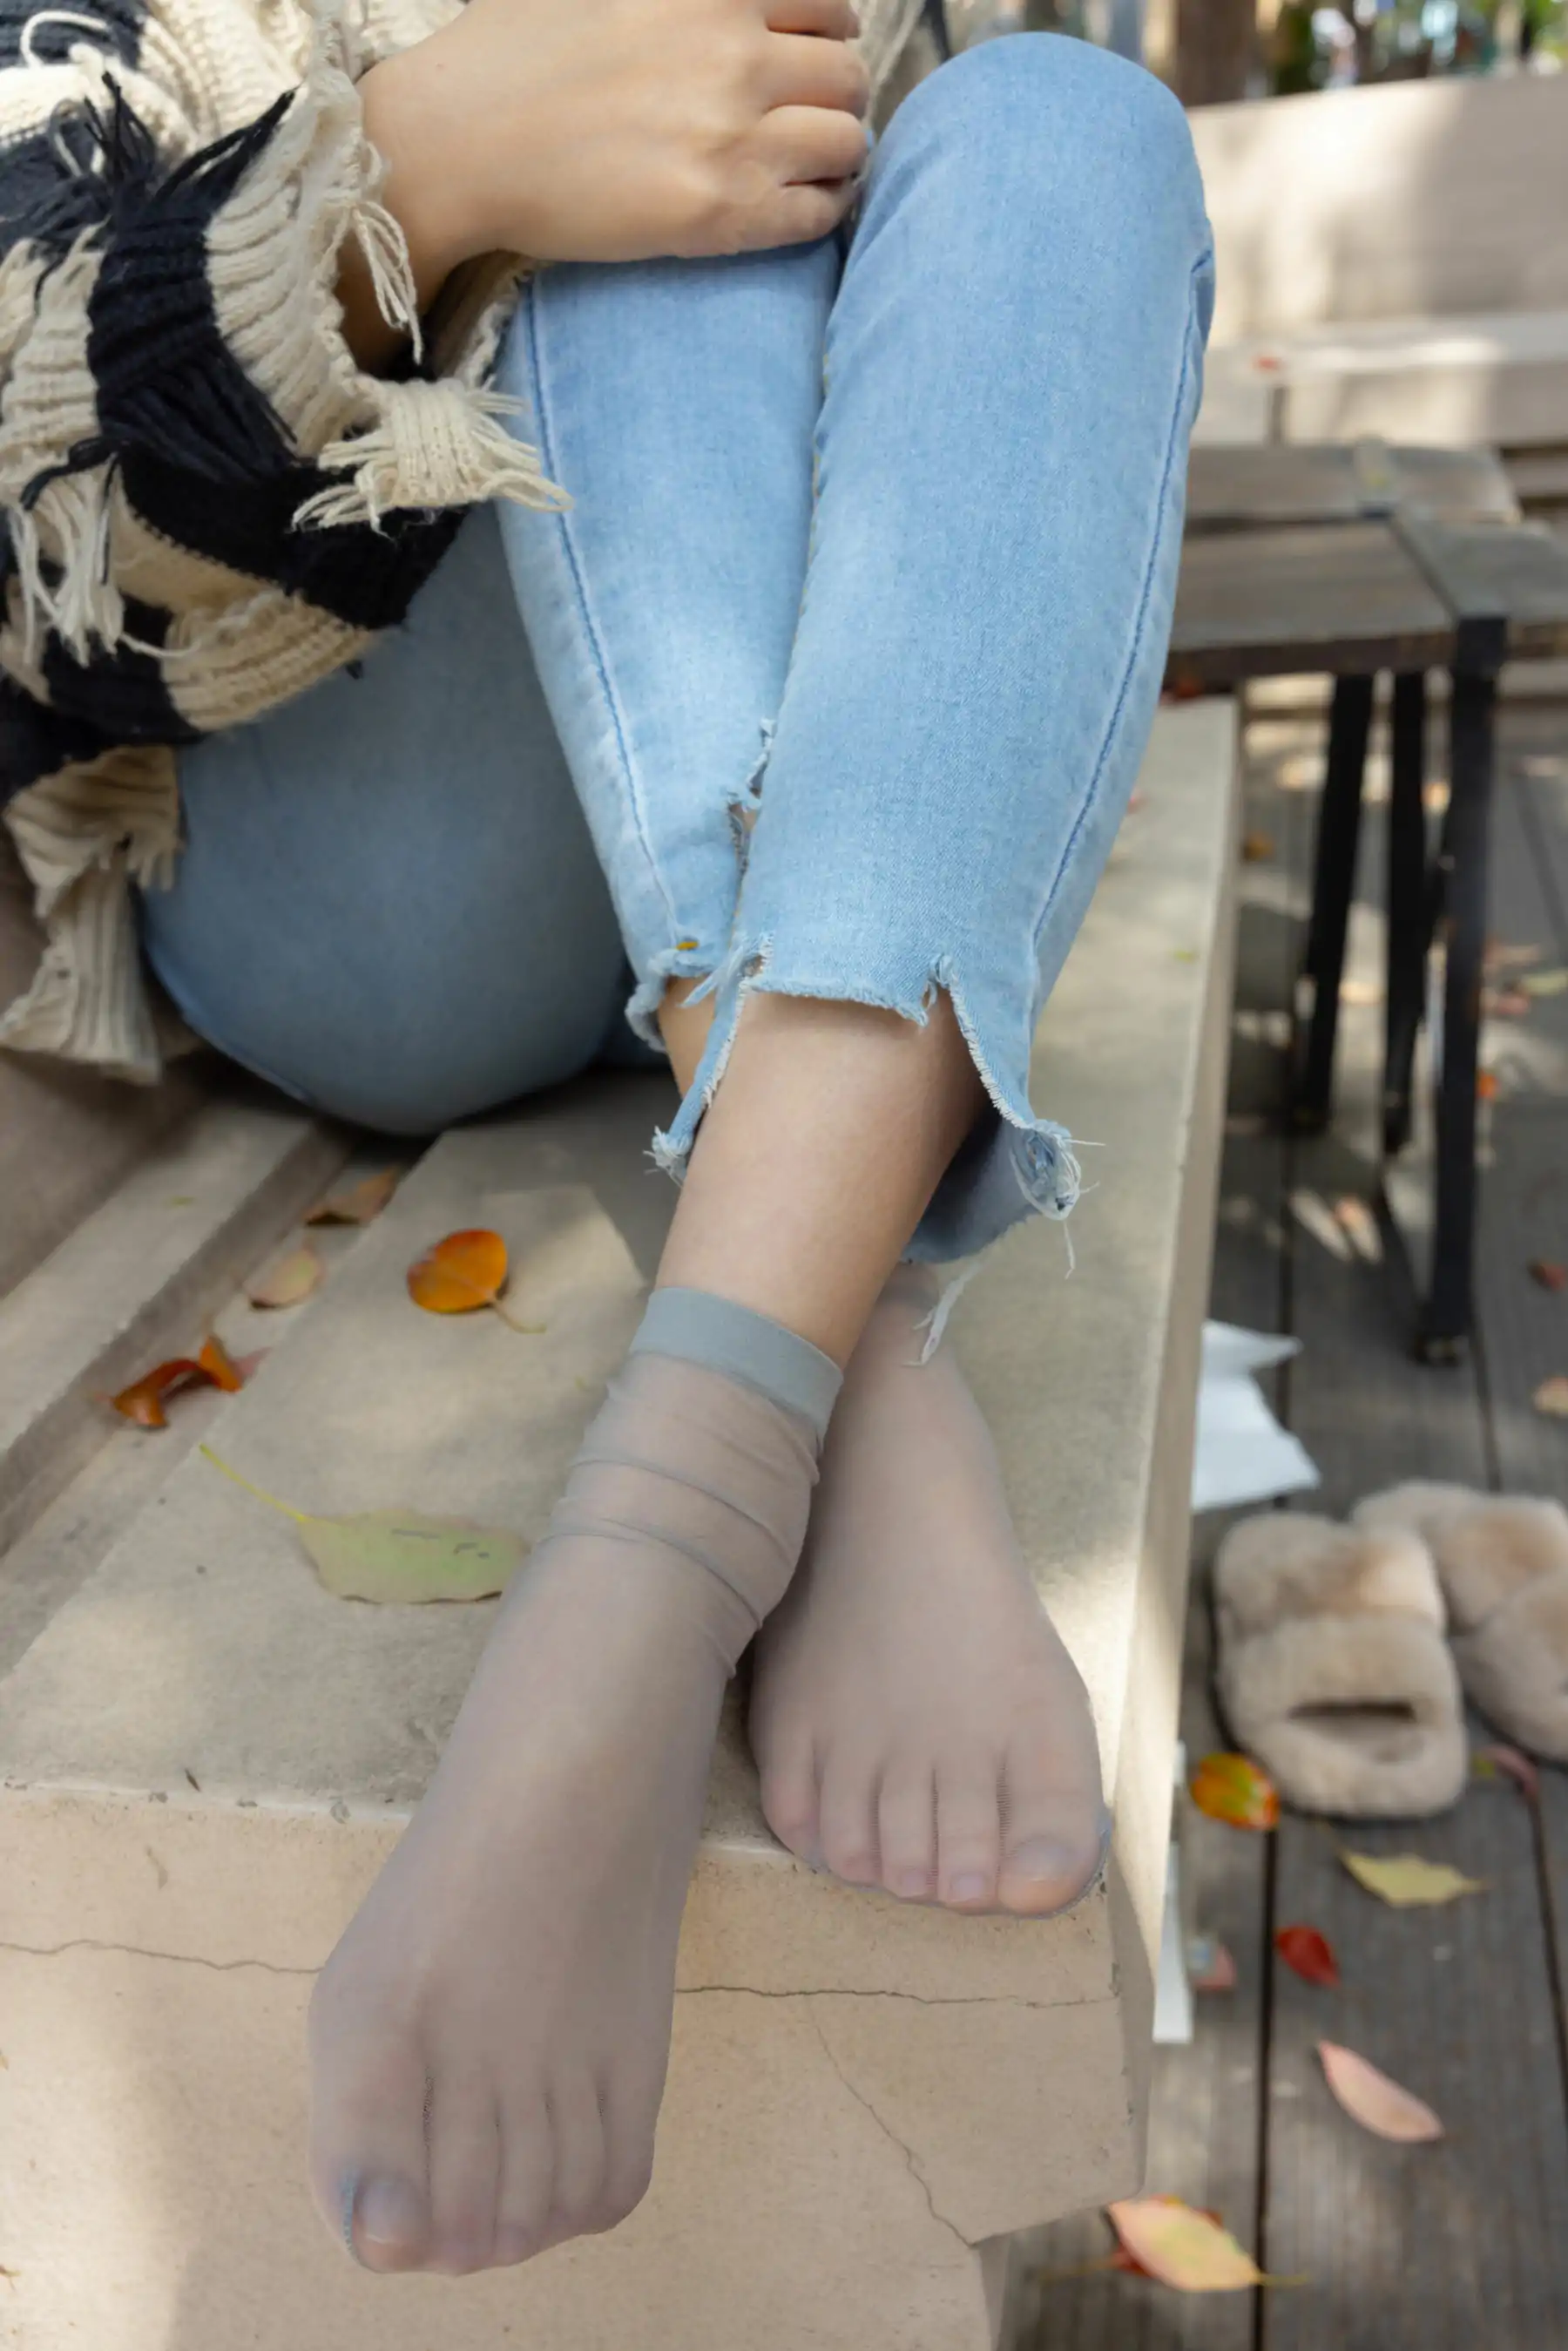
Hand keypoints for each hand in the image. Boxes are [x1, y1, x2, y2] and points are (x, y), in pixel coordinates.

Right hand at [361, 0, 870, 287]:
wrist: (460, 141)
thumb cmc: (511, 55)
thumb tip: (720, 10)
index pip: (826, 4)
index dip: (830, 33)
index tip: (814, 56)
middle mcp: (734, 57)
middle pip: (846, 76)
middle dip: (839, 97)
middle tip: (815, 120)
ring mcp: (732, 138)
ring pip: (846, 143)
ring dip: (840, 156)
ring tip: (816, 168)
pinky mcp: (721, 214)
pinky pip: (818, 212)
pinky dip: (825, 208)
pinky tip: (804, 206)